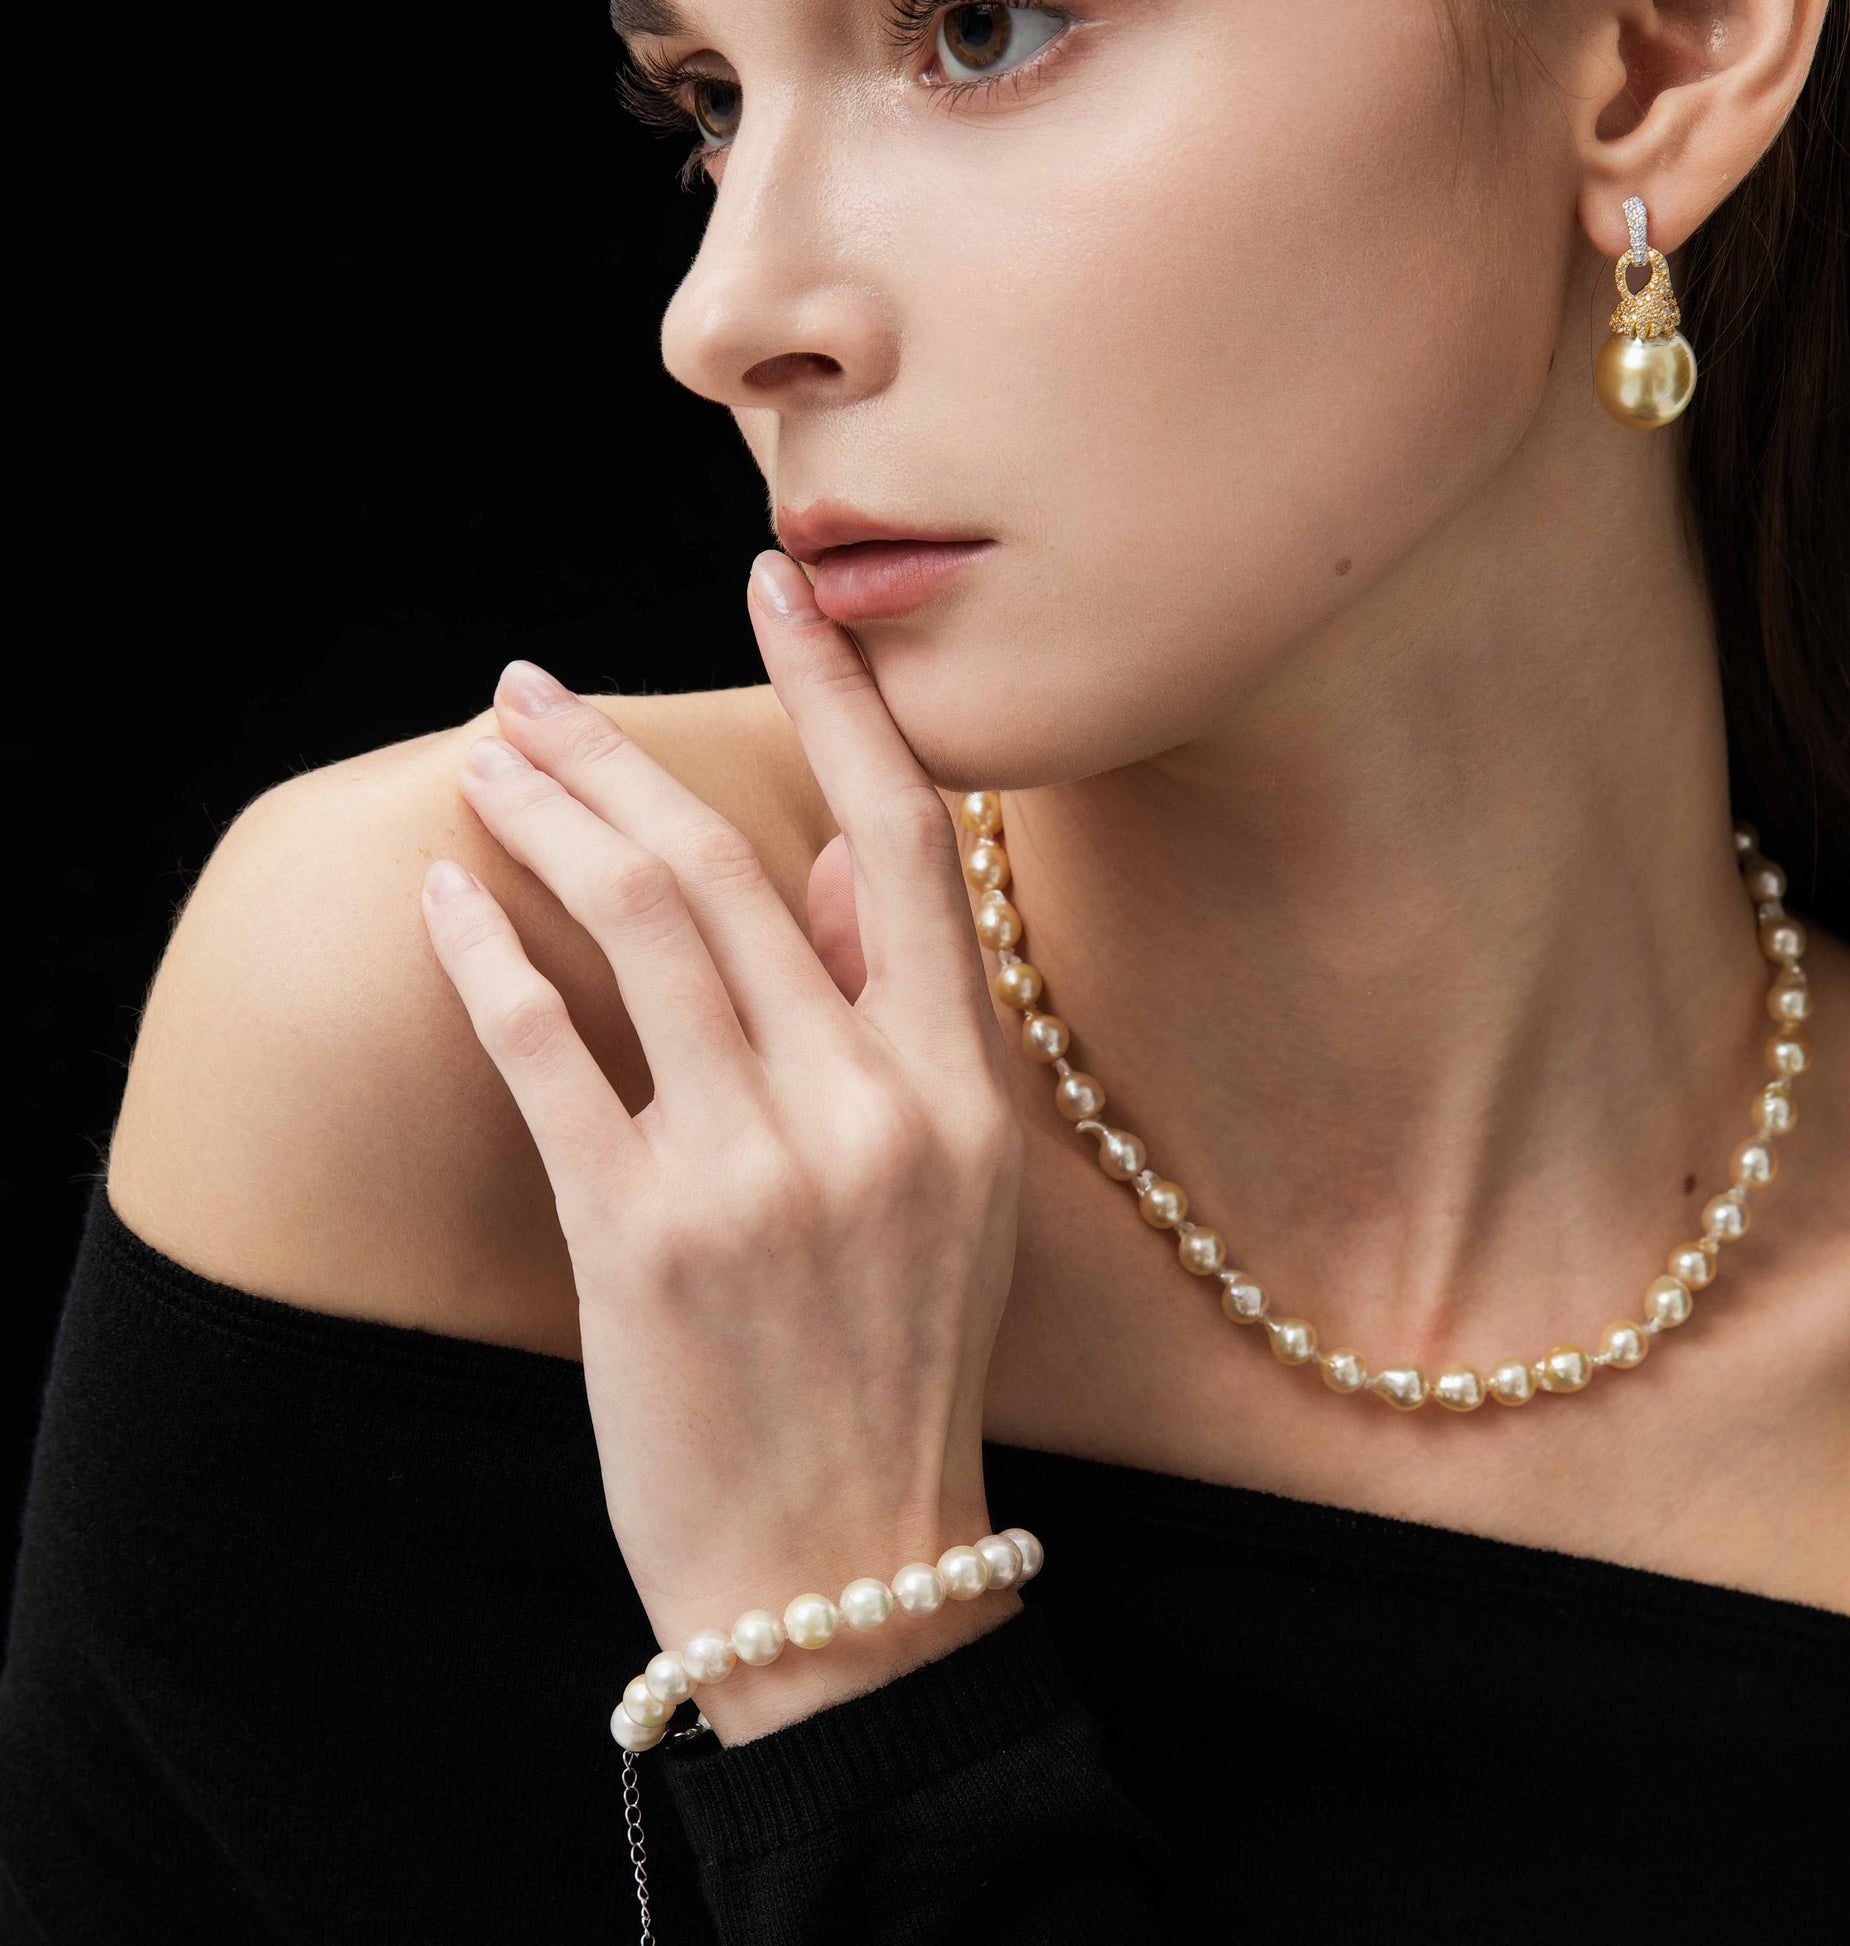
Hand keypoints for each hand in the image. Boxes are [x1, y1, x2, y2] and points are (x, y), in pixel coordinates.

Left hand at [418, 552, 1026, 1741]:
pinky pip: (549, 1055)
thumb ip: (910, 1013)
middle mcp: (869, 1109)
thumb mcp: (957, 1186)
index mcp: (960, 1085)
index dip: (839, 695)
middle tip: (528, 694)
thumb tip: (854, 860)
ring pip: (639, 931)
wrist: (845, 1561)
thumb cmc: (898, 1361)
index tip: (776, 584)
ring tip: (486, 760)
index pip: (909, 840)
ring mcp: (754, 1173)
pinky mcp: (639, 1240)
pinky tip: (444, 897)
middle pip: (730, 867)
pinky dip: (487, 959)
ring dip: (544, 821)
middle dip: (614, 759)